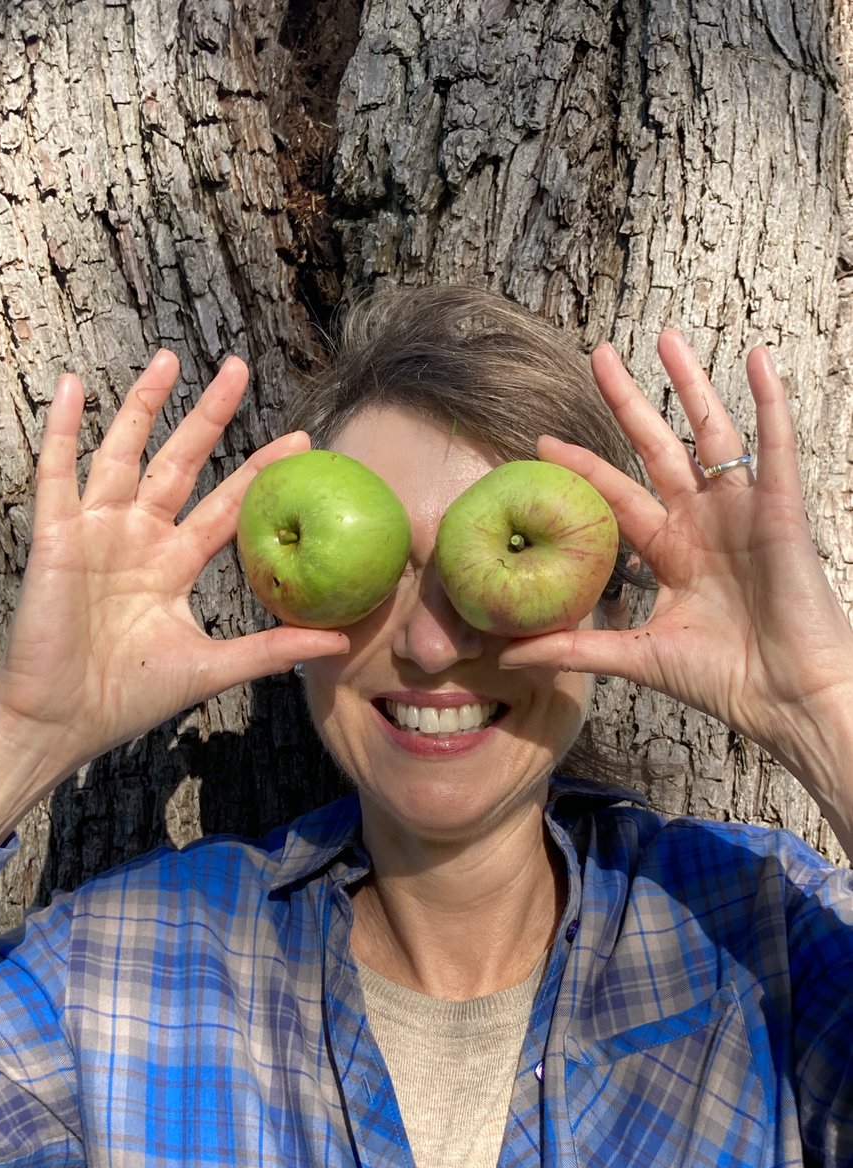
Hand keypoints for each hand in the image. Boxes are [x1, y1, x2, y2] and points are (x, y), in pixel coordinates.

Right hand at [0, 351, 348, 777]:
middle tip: (239, 369)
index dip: (260, 473)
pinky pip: (56, 474)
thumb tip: (340, 643)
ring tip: (169, 357)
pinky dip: (63, 431)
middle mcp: (138, 538)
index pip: (226, 505)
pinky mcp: (55, 537)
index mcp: (173, 564)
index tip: (302, 439)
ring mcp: (96, 532)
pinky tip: (73, 387)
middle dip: (209, 416)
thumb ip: (272, 649)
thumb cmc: (128, 698)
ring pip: (122, 453)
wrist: (61, 723)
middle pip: (179, 462)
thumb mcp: (211, 667)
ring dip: (143, 405)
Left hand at [499, 329, 852, 762]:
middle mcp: (704, 524)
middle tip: (598, 355)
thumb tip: (506, 653)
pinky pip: (775, 448)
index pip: (617, 497)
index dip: (583, 468)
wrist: (789, 701)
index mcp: (672, 552)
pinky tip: (755, 360)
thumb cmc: (725, 680)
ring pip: (712, 434)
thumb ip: (574, 648)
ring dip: (690, 384)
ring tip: (665, 337)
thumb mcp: (638, 656)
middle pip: (658, 449)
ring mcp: (743, 514)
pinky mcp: (781, 512)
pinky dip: (769, 403)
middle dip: (628, 402)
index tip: (542, 440)